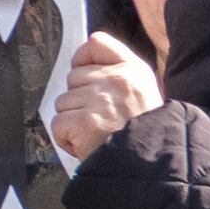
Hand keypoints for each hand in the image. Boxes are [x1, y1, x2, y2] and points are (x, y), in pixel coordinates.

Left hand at [45, 31, 161, 163]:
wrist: (151, 164)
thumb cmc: (142, 130)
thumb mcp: (141, 90)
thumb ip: (116, 70)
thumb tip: (81, 61)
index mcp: (133, 70)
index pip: (96, 43)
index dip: (83, 60)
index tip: (87, 78)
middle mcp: (117, 80)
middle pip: (72, 78)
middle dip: (80, 100)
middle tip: (102, 118)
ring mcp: (99, 101)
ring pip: (62, 102)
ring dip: (73, 120)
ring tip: (97, 132)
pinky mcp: (84, 122)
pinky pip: (58, 124)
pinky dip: (66, 138)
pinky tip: (87, 143)